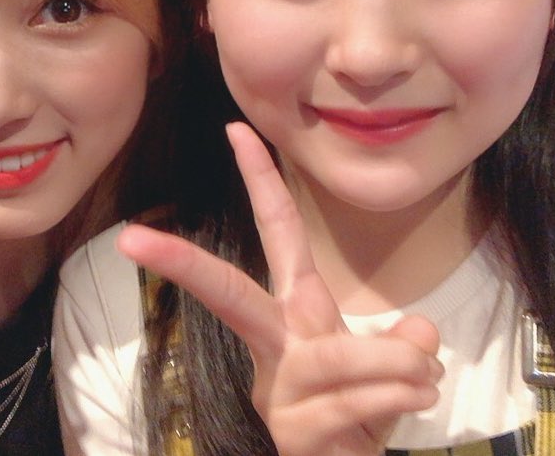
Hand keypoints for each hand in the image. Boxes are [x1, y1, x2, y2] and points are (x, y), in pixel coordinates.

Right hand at [117, 122, 441, 455]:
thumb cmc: (357, 414)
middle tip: (130, 239)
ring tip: (424, 378)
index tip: (237, 128)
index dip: (260, 179)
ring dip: (395, 363)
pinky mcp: (289, 430)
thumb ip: (402, 344)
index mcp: (296, 311)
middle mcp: (277, 343)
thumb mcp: (391, 370)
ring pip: (334, 355)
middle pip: (228, 293)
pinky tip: (414, 400)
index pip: (277, 232)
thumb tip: (419, 332)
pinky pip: (353, 401)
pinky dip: (399, 397)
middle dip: (183, 263)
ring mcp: (276, 388)